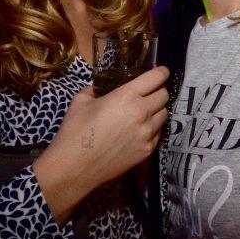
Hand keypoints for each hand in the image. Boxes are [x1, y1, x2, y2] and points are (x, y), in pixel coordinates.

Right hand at [34, 66, 169, 225]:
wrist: (75, 167)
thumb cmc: (75, 131)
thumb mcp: (81, 100)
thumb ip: (96, 89)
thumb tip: (102, 89)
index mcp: (126, 96)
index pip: (156, 78)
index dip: (161, 72)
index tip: (160, 71)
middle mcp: (142, 113)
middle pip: (164, 95)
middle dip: (158, 90)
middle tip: (148, 93)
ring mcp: (147, 134)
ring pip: (164, 115)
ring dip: (156, 110)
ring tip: (143, 113)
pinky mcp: (147, 151)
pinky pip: (158, 134)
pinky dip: (152, 129)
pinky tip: (138, 131)